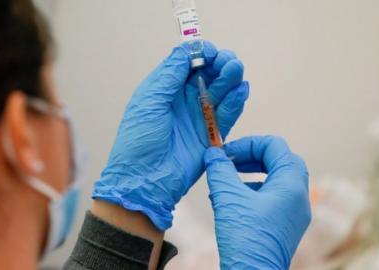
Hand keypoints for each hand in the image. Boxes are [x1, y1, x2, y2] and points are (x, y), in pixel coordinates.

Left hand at [92, 42, 249, 230]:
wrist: (145, 180)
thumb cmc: (138, 141)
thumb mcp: (149, 102)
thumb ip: (169, 75)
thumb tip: (185, 49)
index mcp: (164, 89)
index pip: (187, 63)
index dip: (199, 53)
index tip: (209, 51)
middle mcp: (182, 100)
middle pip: (207, 74)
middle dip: (219, 63)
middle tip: (227, 60)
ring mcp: (198, 117)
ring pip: (220, 91)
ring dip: (230, 78)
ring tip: (235, 69)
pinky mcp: (211, 134)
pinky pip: (227, 114)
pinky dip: (235, 102)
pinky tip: (240, 90)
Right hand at [204, 136, 310, 268]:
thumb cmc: (244, 238)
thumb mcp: (227, 197)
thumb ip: (220, 170)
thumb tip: (213, 154)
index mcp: (291, 185)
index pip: (275, 146)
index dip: (248, 144)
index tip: (226, 152)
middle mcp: (299, 197)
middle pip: (279, 161)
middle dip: (251, 157)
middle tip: (229, 161)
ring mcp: (295, 213)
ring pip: (276, 180)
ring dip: (251, 174)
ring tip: (226, 181)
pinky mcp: (285, 226)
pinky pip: (272, 198)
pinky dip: (252, 192)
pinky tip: (230, 201)